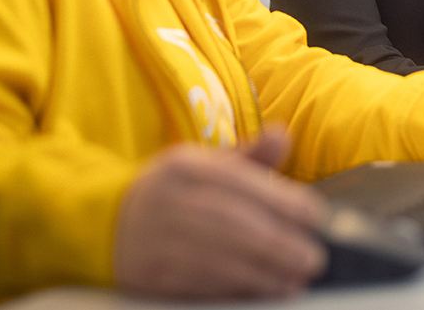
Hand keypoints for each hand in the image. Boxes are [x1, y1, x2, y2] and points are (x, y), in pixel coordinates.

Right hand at [112, 128, 326, 299]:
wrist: (108, 223)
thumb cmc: (173, 193)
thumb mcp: (205, 166)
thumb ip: (249, 157)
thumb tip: (284, 134)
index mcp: (185, 166)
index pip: (238, 180)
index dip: (280, 198)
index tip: (315, 215)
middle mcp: (169, 198)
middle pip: (229, 221)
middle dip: (277, 242)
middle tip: (312, 257)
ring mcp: (156, 238)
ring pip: (216, 256)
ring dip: (262, 271)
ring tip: (295, 279)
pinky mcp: (150, 275)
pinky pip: (198, 283)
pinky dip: (235, 289)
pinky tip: (262, 290)